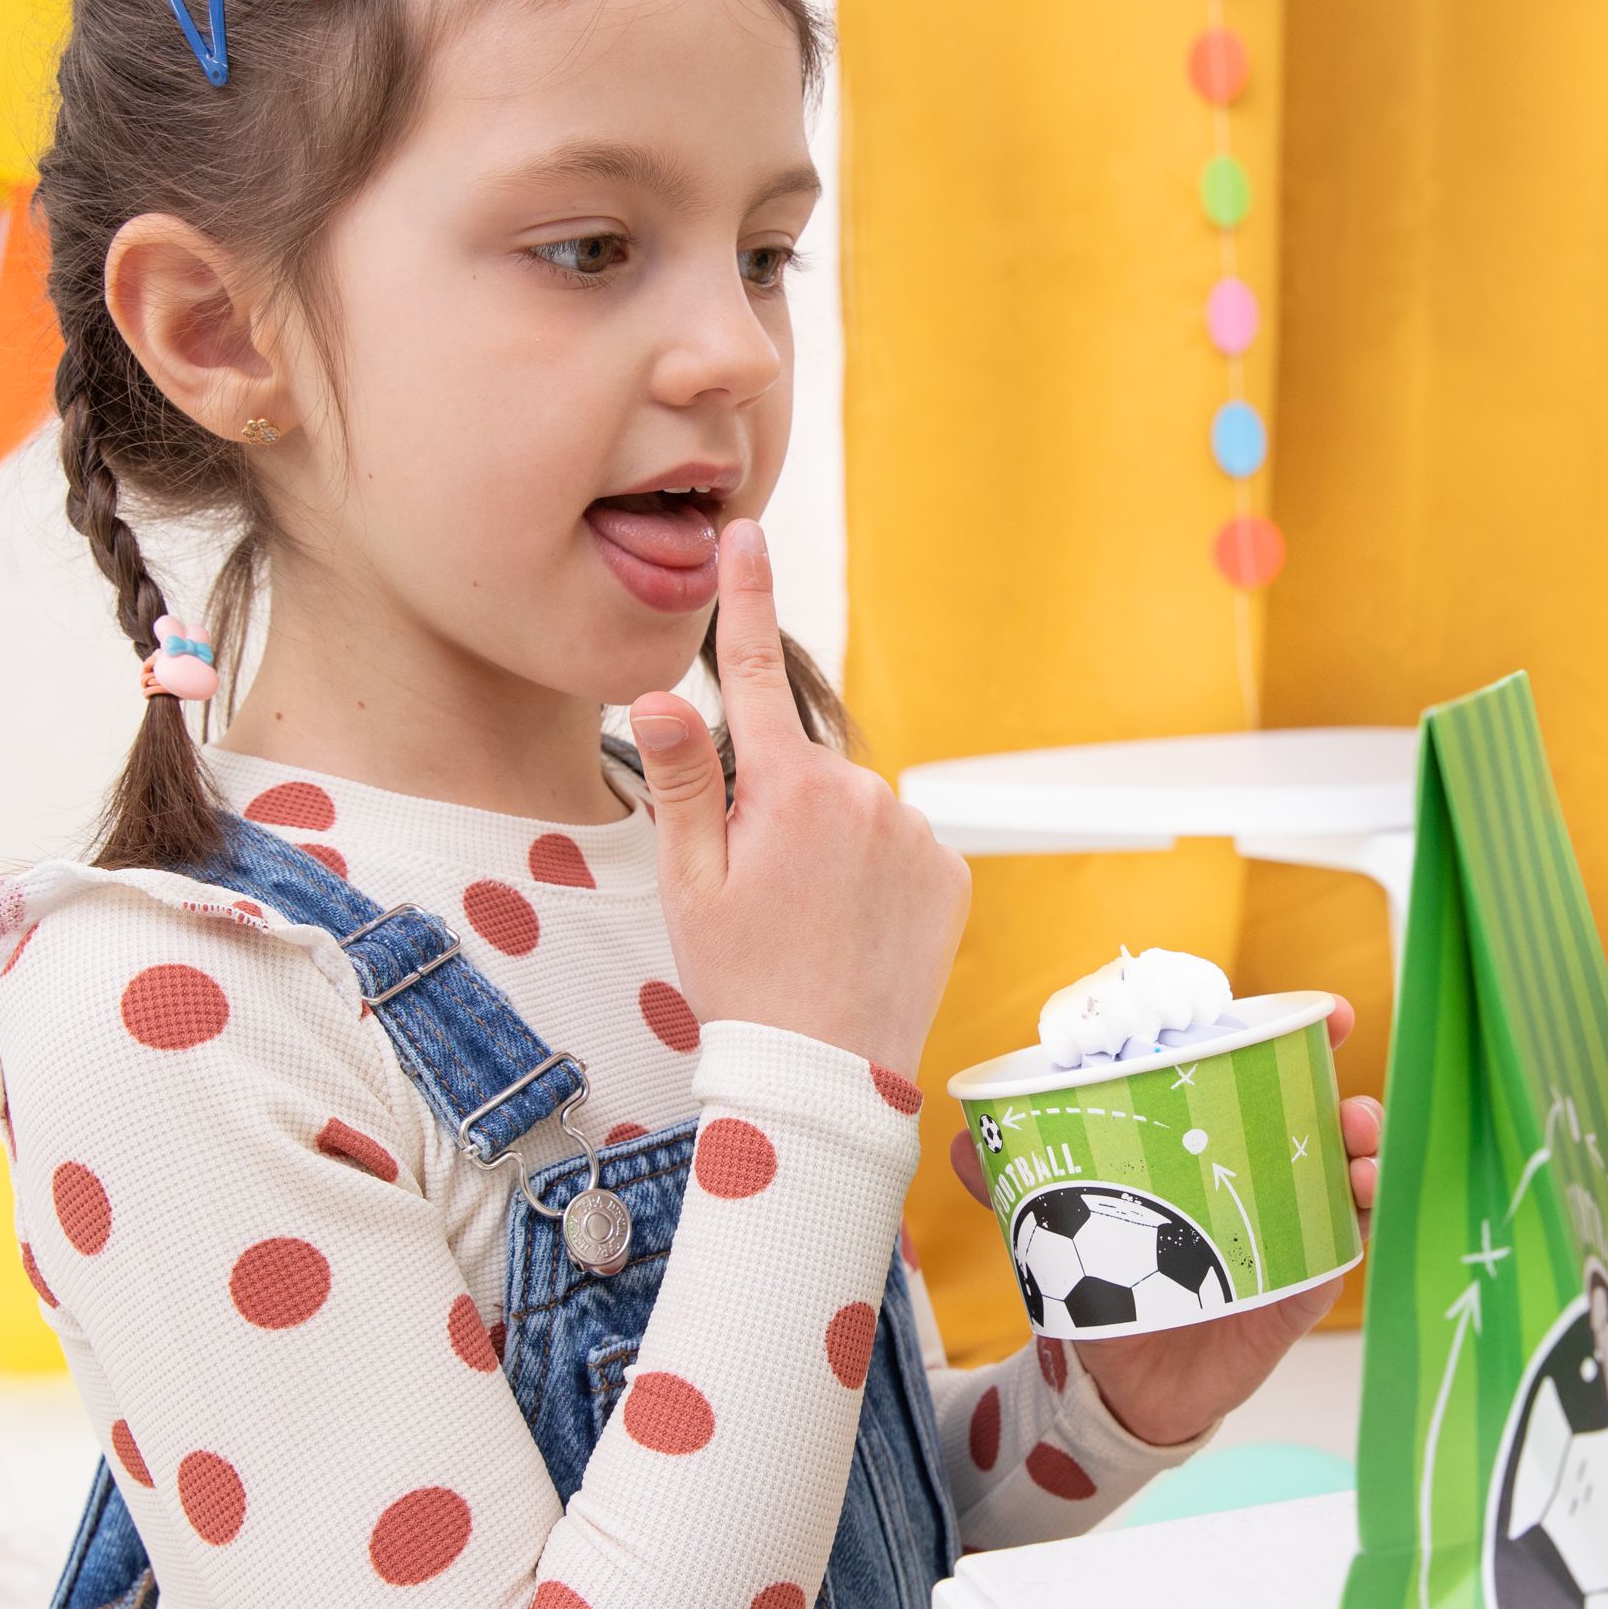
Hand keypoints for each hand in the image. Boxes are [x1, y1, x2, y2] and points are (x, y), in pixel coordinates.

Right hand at [629, 518, 972, 1082]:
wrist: (826, 1077)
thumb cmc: (741, 982)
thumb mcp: (689, 884)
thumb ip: (682, 780)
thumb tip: (656, 695)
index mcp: (788, 787)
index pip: (757, 674)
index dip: (748, 597)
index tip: (747, 531)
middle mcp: (863, 793)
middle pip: (804, 768)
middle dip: (777, 806)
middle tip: (761, 893)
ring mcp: (915, 832)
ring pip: (854, 812)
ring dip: (830, 845)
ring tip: (811, 924)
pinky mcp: (951, 871)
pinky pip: (900, 847)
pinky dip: (876, 873)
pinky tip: (854, 928)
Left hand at [948, 996, 1381, 1446]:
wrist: (1127, 1382)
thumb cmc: (1103, 1280)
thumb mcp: (1056, 1222)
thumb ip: (1010, 1180)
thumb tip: (954, 1141)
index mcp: (1195, 1134)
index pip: (1240, 1064)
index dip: (1277, 1026)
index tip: (1311, 1005)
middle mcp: (1250, 1162)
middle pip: (1303, 1097)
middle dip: (1326, 1061)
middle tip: (1332, 1041)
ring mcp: (1286, 1215)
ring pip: (1339, 1156)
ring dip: (1359, 1129)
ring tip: (1356, 1127)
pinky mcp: (1306, 1272)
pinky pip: (1349, 1230)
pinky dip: (1365, 1204)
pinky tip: (1363, 1188)